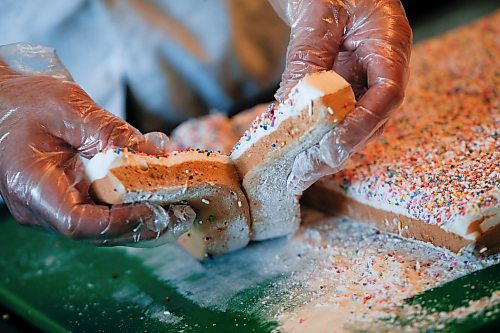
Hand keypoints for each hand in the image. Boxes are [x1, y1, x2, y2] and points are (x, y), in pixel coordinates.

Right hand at [0, 44, 193, 245]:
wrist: (1, 104)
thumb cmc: (25, 102)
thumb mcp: (69, 108)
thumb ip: (112, 133)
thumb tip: (158, 153)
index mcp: (32, 186)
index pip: (78, 223)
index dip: (120, 221)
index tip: (154, 208)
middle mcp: (40, 208)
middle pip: (98, 233)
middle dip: (143, 226)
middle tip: (181, 213)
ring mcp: (53, 209)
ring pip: (104, 229)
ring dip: (143, 221)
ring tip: (179, 209)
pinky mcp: (67, 201)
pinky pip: (103, 214)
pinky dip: (132, 208)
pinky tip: (158, 197)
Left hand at [270, 0, 411, 192]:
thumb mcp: (318, 18)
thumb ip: (307, 60)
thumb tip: (290, 108)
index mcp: (389, 44)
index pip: (388, 94)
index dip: (363, 124)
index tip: (333, 146)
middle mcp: (382, 69)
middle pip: (371, 120)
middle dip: (338, 149)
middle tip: (305, 170)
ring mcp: (364, 80)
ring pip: (353, 125)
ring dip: (326, 151)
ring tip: (298, 171)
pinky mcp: (344, 88)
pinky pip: (335, 118)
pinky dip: (315, 136)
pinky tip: (295, 152)